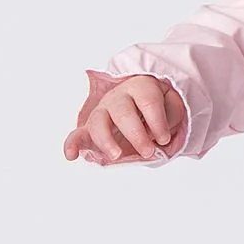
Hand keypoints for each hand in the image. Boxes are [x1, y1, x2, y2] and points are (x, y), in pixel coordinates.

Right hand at [63, 75, 187, 161]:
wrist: (143, 107)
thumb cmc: (159, 107)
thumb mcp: (172, 106)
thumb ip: (170, 114)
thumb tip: (157, 132)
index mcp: (139, 87)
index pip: (147, 101)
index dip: (157, 121)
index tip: (164, 139)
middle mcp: (118, 97)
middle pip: (123, 112)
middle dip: (136, 134)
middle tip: (148, 152)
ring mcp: (102, 112)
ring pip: (98, 122)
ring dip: (106, 140)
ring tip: (117, 156)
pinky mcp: (91, 128)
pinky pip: (77, 134)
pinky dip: (72, 144)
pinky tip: (70, 156)